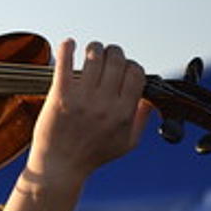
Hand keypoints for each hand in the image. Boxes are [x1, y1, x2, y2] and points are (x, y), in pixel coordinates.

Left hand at [25, 39, 151, 188]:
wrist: (60, 166)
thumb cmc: (92, 156)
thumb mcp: (127, 143)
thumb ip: (141, 119)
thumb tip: (150, 99)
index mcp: (124, 113)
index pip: (136, 73)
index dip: (130, 65)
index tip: (122, 68)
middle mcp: (105, 104)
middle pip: (116, 60)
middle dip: (113, 52)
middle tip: (105, 54)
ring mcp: (82, 98)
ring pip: (94, 56)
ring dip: (94, 48)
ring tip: (90, 50)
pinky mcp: (60, 95)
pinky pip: (65, 62)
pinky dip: (68, 48)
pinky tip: (69, 44)